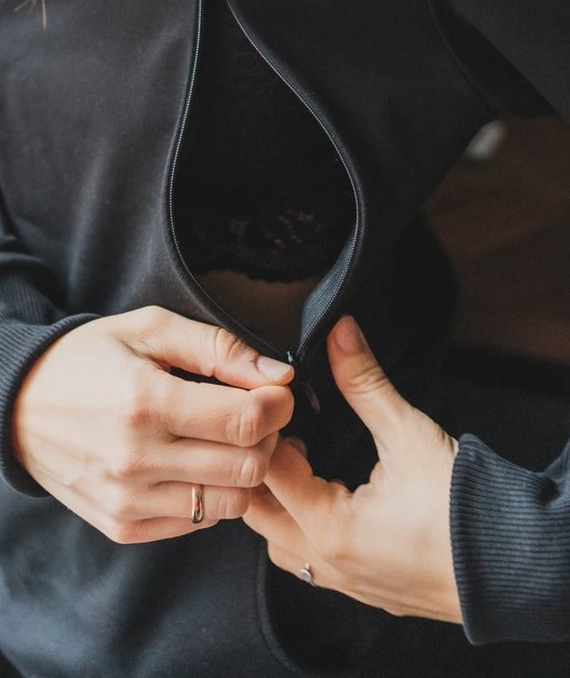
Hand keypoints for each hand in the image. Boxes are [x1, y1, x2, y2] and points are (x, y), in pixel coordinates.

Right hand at [12, 306, 293, 543]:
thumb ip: (219, 347)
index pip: (245, 422)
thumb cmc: (89, 358)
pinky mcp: (122, 525)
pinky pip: (198, 522)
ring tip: (228, 440)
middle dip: (267, 437)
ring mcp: (127, 500)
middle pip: (247, 467)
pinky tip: (197, 463)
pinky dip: (212, 494)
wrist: (19, 406)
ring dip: (244, 470)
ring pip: (230, 503)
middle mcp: (136, 459)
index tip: (277, 392)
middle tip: (254, 414)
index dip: (278, 406)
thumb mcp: (150, 329)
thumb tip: (280, 376)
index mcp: (144, 401)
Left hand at [244, 315, 461, 622]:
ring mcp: (341, 582)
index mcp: (329, 529)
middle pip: (257, 513)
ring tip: (303, 459)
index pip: (265, 471)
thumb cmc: (464, 508)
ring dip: (277, 501)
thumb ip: (365, 383)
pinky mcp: (360, 586)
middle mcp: (325, 563)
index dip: (265, 430)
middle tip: (284, 429)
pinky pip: (306, 559)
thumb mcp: (409, 435)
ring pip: (278, 542)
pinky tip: (323, 494)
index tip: (277, 403)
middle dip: (260, 467)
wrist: (513, 564)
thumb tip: (339, 333)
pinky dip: (300, 525)